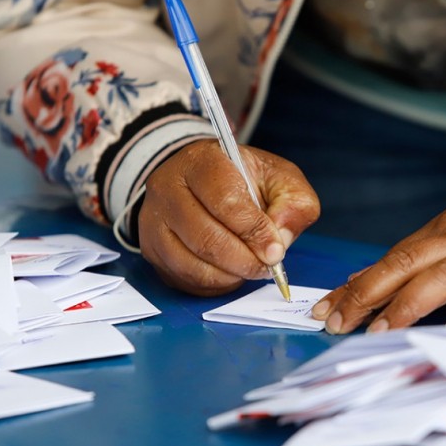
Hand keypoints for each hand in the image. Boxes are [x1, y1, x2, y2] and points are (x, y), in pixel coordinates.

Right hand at [138, 138, 319, 295]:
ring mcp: (153, 221)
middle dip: (244, 259)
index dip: (254, 230)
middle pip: (206, 237)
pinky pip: (184, 279)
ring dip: (230, 274)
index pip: (225, 200)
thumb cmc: (243, 180)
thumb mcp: (278, 178)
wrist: (202, 181)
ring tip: (252, 268)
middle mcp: (167, 189)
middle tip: (267, 265)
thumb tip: (281, 239)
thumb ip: (293, 203)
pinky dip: (214, 284)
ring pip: (192, 264)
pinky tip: (232, 272)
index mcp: (201, 161)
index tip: (275, 250)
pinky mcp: (152, 250)